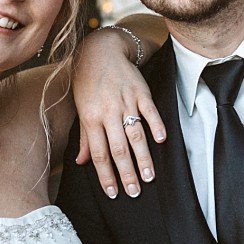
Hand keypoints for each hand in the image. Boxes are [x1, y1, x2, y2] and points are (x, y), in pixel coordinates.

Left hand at [72, 29, 166, 197]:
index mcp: (91, 119)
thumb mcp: (81, 109)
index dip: (106, 175)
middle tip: (135, 192)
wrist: (100, 50)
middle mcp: (107, 112)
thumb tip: (81, 162)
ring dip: (143, 157)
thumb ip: (85, 138)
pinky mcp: (140, 92)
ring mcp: (125, 102)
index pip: (99, 154)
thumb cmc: (88, 82)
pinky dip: (156, 125)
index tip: (113, 193)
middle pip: (118, 149)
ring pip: (135, 135)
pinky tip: (162, 141)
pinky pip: (150, 111)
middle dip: (126, 173)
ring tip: (149, 176)